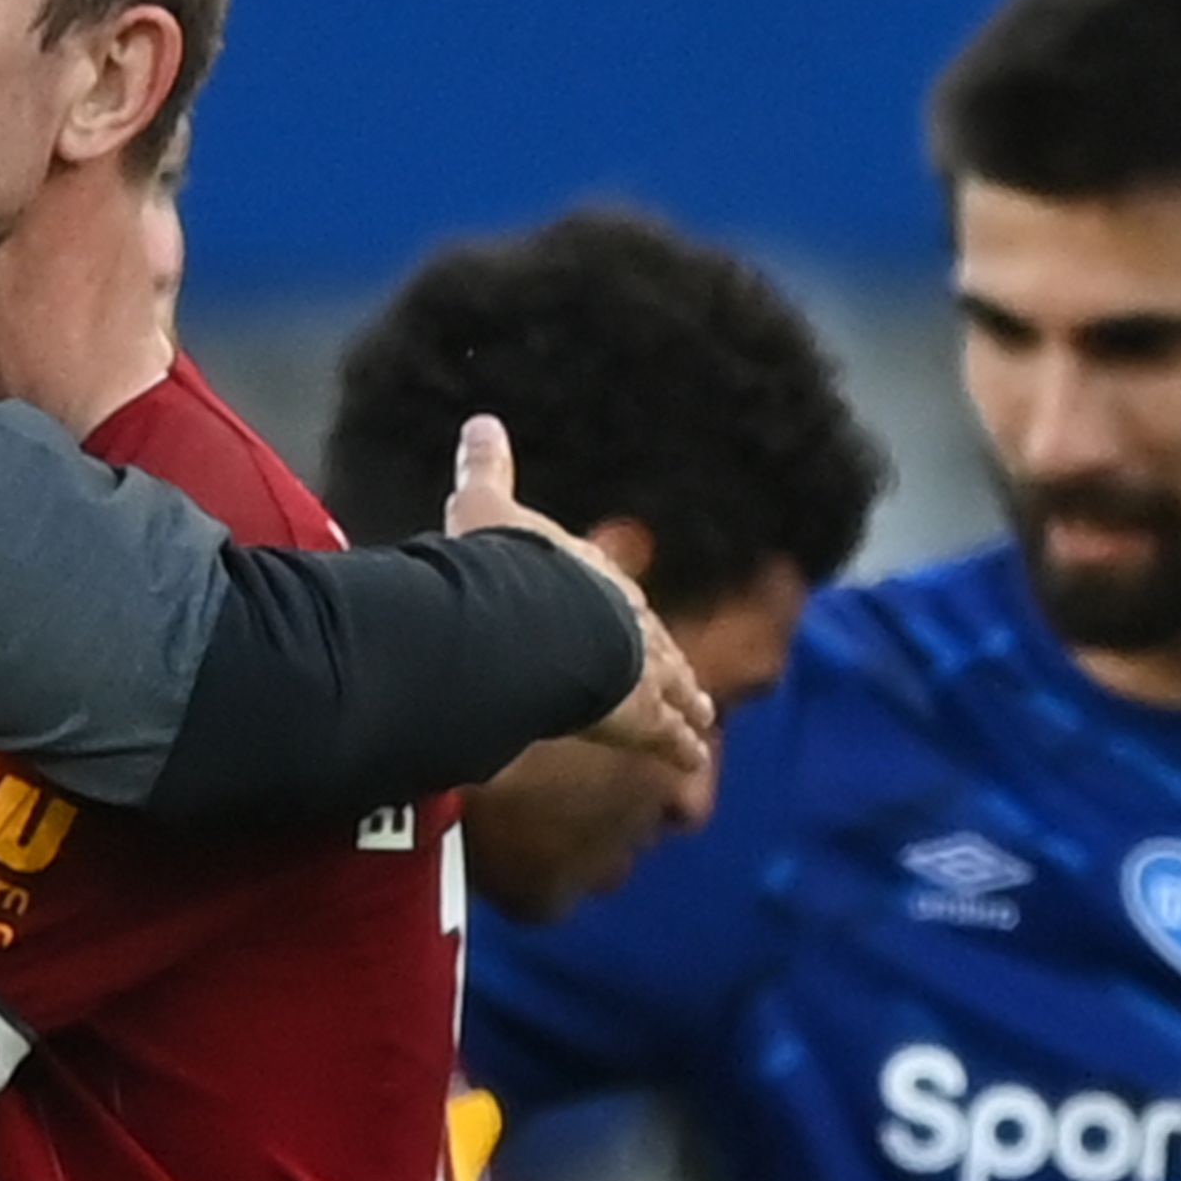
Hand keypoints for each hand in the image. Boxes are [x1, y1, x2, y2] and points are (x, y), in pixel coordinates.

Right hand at [449, 416, 714, 827]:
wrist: (541, 618)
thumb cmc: (511, 565)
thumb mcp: (488, 509)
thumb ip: (487, 471)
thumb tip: (480, 422)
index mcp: (595, 575)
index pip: (614, 591)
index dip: (621, 607)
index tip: (633, 611)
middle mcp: (629, 621)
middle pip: (654, 641)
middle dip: (666, 657)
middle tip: (683, 672)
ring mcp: (643, 670)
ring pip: (673, 688)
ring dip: (685, 701)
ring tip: (700, 716)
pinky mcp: (643, 717)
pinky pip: (668, 736)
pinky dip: (680, 747)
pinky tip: (692, 759)